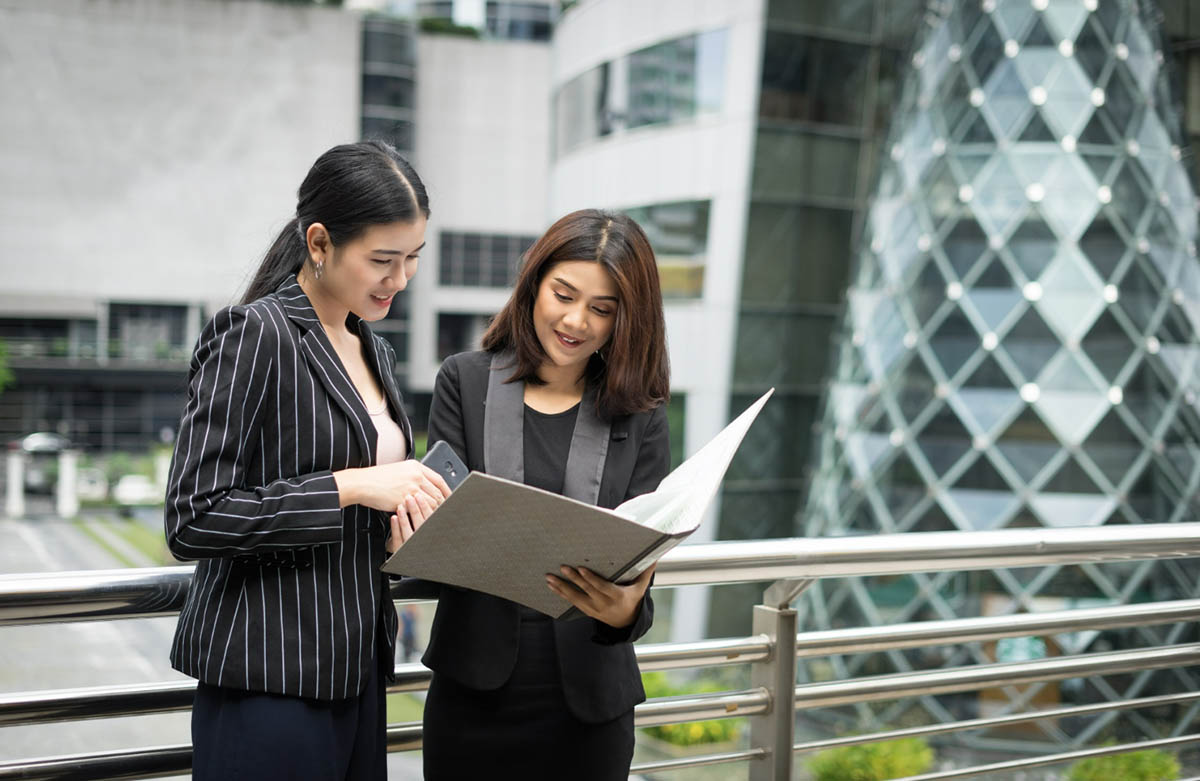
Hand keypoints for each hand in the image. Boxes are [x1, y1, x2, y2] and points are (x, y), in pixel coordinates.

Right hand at [335, 461, 450, 512]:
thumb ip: (413, 476)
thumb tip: (423, 486)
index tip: (449, 498)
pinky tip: (421, 520)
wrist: (362, 483)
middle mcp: (416, 475)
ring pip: (431, 503)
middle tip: (444, 512)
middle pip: (437, 492)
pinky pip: (419, 510)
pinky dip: (422, 516)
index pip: (439, 479)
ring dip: (432, 511)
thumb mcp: (398, 470)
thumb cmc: (376, 478)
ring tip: (433, 518)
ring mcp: (411, 487)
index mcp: (416, 466)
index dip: (447, 491)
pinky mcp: (404, 499)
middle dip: (442, 504)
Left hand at [386, 492, 436, 553]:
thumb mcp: (423, 525)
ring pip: (409, 532)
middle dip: (416, 509)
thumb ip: (425, 516)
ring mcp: (410, 546)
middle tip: (411, 497)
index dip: (425, 507)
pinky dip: (396, 527)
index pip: (430, 519)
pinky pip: (398, 539)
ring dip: (404, 517)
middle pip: (420, 524)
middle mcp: (421, 540)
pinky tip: (394, 518)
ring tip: (401, 506)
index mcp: (430, 534)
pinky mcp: (399, 549)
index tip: (420, 496)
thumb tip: (432, 499)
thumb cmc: (414, 535)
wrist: (406, 557)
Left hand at [546, 564, 654, 627]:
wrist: (625, 622)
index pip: (601, 587)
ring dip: (561, 587)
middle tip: (562, 567)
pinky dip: (561, 593)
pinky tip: (551, 585)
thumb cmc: (632, 599)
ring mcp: (593, 608)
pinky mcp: (586, 610)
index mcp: (616, 596)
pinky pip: (571, 602)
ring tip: (549, 578)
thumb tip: (657, 556)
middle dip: (573, 579)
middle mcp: (602, 604)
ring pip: (574, 598)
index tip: (580, 569)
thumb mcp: (640, 588)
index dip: (590, 579)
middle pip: (586, 590)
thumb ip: (646, 572)